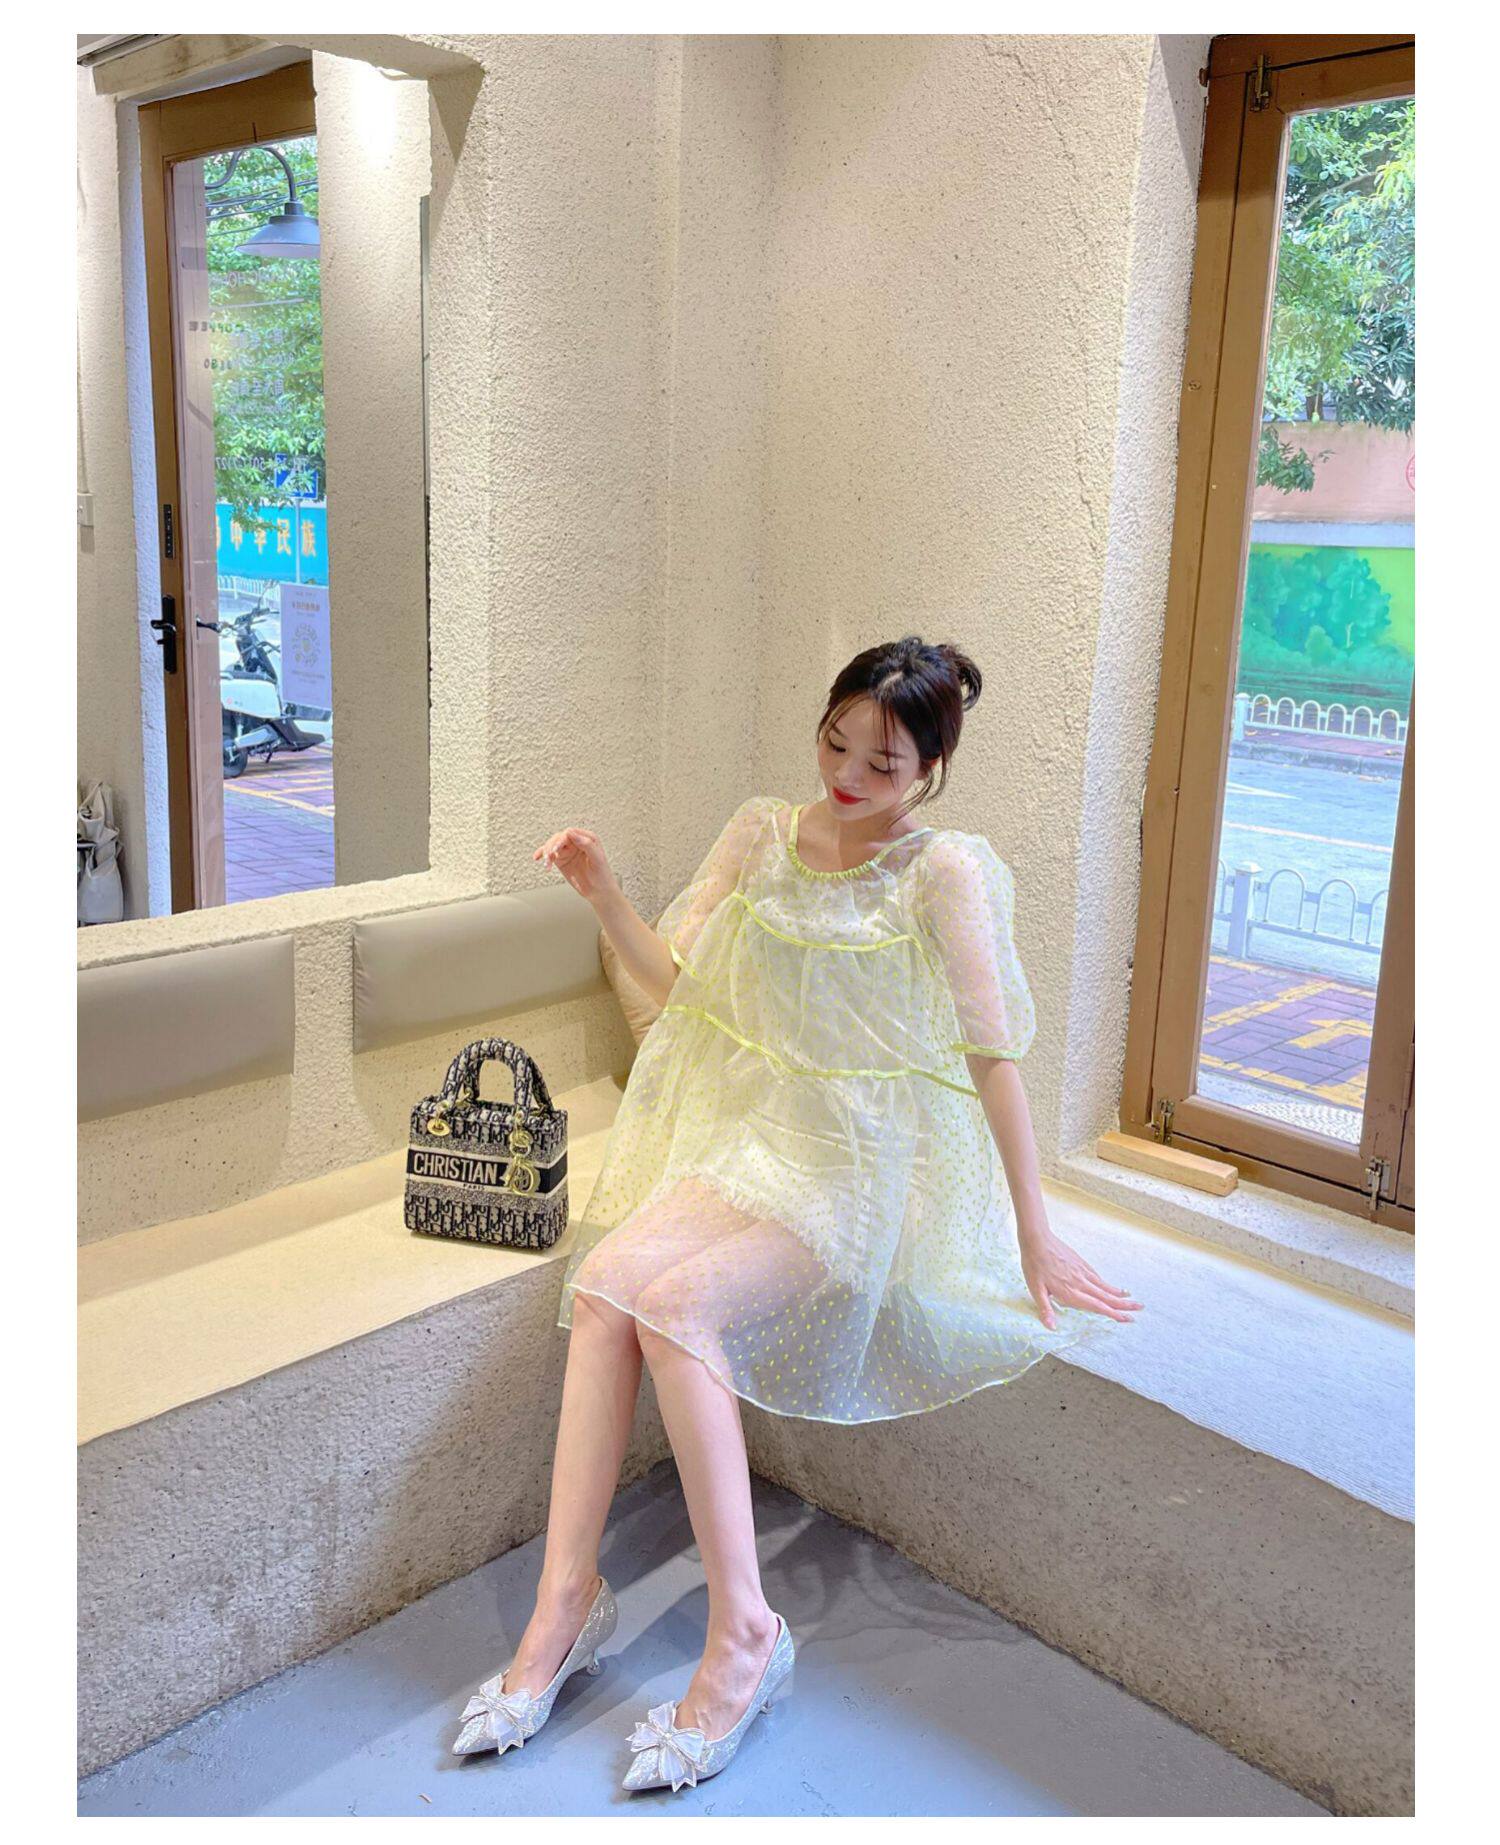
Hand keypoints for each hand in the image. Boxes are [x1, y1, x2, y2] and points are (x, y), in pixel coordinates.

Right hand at [533, 826, 619, 905]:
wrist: (599, 892)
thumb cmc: (602, 875)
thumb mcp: (597, 859)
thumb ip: (586, 844)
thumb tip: (571, 833)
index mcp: (588, 838)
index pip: (570, 833)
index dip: (561, 839)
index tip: (556, 849)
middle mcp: (577, 842)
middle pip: (558, 838)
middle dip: (551, 846)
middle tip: (549, 856)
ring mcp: (568, 851)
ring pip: (552, 846)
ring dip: (546, 852)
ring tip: (547, 863)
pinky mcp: (562, 860)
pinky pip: (549, 854)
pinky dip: (542, 854)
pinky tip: (537, 857)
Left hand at [1019, 1229, 1142, 1328]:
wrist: (1037, 1239)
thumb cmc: (1034, 1265)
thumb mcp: (1035, 1289)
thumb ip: (1045, 1309)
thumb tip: (1051, 1327)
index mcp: (1070, 1292)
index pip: (1096, 1306)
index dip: (1112, 1314)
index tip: (1126, 1319)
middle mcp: (1081, 1283)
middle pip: (1106, 1297)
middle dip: (1124, 1305)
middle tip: (1139, 1309)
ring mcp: (1083, 1272)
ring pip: (1105, 1287)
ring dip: (1119, 1294)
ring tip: (1132, 1299)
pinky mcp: (1081, 1264)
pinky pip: (1098, 1277)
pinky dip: (1108, 1284)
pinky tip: (1112, 1288)